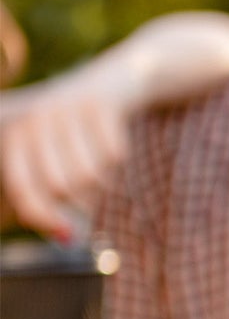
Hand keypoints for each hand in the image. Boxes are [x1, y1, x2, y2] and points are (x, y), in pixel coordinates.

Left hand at [0, 55, 136, 237]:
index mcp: (17, 135)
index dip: (44, 217)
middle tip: (94, 202)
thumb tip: (65, 238)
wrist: (117, 80)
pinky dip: (121, 160)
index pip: (23, 188)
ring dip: (106, 184)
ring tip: (107, 174)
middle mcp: (36, 119)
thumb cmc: (82, 132)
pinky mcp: (99, 104)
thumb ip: (52, 197)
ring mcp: (67, 109)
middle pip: (61, 188)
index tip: (67, 235)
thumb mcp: (57, 157)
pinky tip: (116, 146)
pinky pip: (115, 156)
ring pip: (90, 175)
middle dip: (84, 203)